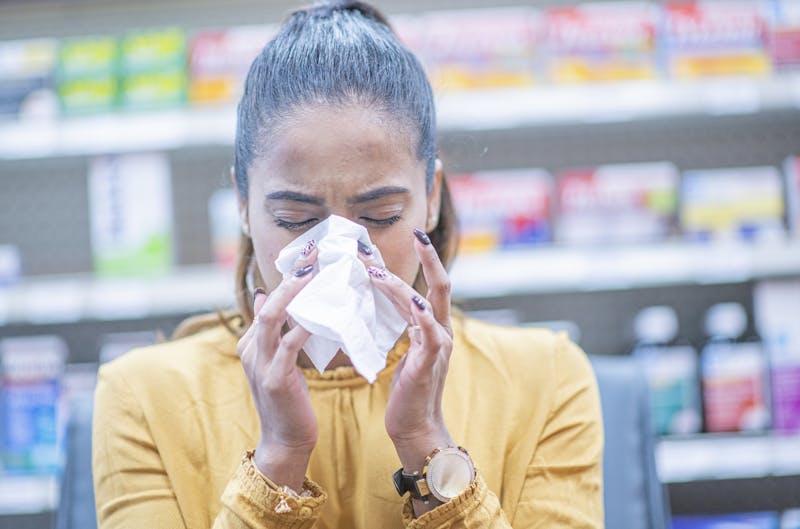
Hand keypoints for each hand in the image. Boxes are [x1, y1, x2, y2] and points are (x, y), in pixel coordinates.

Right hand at [237, 244, 317, 490]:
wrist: (285, 441)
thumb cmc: (289, 401)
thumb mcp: (279, 361)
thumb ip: (274, 332)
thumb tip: (265, 295)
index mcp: (251, 343)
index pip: (268, 302)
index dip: (289, 279)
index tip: (311, 257)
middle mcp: (250, 349)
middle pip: (267, 304)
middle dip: (290, 277)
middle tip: (313, 255)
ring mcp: (260, 364)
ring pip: (272, 318)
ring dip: (294, 294)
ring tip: (314, 274)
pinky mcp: (275, 379)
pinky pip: (289, 345)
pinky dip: (304, 327)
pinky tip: (321, 316)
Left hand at [362, 229, 454, 474]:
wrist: (415, 427)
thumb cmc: (407, 390)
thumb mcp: (404, 350)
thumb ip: (400, 324)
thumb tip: (379, 298)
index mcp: (432, 326)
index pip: (430, 284)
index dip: (424, 260)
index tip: (413, 235)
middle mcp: (440, 331)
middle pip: (440, 284)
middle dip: (429, 257)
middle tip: (415, 233)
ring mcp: (438, 346)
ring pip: (426, 304)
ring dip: (401, 285)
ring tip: (377, 270)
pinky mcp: (429, 363)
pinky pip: (430, 334)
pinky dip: (422, 316)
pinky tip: (413, 302)